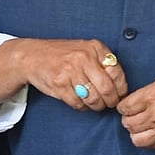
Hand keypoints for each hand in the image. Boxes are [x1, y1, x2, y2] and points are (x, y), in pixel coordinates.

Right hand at [13, 38, 127, 111]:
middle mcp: (84, 57)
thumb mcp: (85, 50)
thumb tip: (121, 86)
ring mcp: (71, 71)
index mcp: (95, 47)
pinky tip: (80, 101)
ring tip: (95, 103)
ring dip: (96, 106)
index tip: (119, 94)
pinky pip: (78, 103)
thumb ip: (102, 63)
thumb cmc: (63, 55)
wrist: (33, 56)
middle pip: (107, 89)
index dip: (121, 89)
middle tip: (110, 104)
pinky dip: (82, 107)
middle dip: (111, 101)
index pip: (117, 73)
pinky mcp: (60, 84)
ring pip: (93, 99)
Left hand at [116, 67, 154, 148]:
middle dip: (127, 118)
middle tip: (132, 113)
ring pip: (137, 139)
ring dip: (136, 132)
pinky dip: (149, 140)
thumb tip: (142, 97)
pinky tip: (153, 132)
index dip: (123, 104)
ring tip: (141, 124)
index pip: (124, 107)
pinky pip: (154, 145)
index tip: (127, 103)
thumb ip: (152, 89)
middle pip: (127, 124)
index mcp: (153, 95)